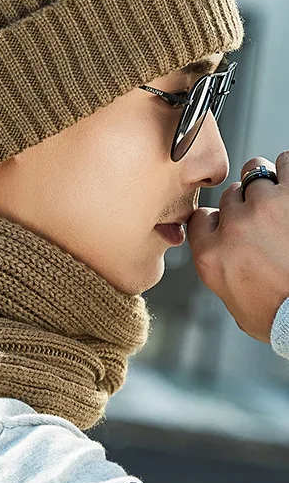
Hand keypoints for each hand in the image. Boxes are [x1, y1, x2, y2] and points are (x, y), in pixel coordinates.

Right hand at [186, 152, 288, 342]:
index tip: (231, 224)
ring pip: (256, 172)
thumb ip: (221, 277)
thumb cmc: (285, 320)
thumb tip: (222, 262)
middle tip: (267, 219)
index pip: (201, 218)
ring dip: (268, 183)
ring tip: (283, 197)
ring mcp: (264, 207)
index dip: (219, 219)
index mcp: (211, 255)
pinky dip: (288, 169)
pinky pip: (287, 162)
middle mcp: (233, 227)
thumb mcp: (237, 308)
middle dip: (247, 205)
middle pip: (231, 197)